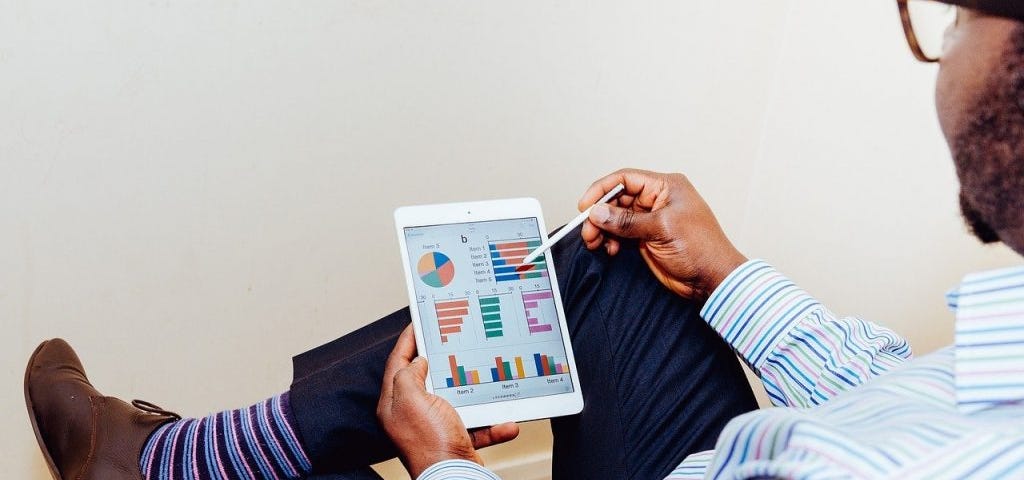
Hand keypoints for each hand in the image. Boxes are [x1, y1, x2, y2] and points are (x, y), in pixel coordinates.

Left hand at [377, 325, 519, 477]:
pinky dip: (492, 423)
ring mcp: (434, 427)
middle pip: (425, 379)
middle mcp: (412, 415)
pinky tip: (505, 421)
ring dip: (474, 393)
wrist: (454, 478)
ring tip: (484, 377)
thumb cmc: (430, 443)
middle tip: (451, 340)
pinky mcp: (455, 440)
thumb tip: (418, 362)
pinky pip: (477, 425)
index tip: (417, 323)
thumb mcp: (412, 399)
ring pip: (455, 400)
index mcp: (395, 403)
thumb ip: (409, 375)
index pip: (397, 363)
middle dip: (441, 361)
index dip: (407, 341)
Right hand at [579, 168, 747, 299]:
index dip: (602, 190)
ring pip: (616, 217)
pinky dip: (611, 240)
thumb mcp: (661, 229)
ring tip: (595, 242)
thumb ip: (627, 221)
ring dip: (602, 229)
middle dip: (600, 214)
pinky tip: (610, 249)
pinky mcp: (646, 237)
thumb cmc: (701, 248)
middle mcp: (657, 199)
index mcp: (665, 186)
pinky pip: (620, 233)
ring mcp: (651, 219)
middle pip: (617, 199)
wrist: (712, 279)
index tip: (585, 206)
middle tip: (588, 230)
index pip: (625, 179)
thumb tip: (598, 213)